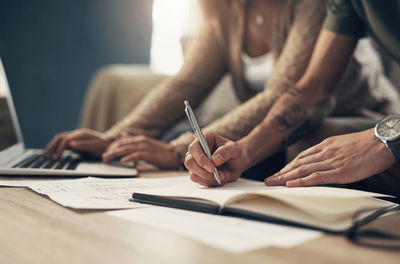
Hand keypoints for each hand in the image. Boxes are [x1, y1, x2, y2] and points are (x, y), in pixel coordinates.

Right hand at [44, 128, 111, 158]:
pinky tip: (52, 156)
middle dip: (51, 146)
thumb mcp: (96, 145)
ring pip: (59, 140)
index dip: (60, 148)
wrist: (111, 144)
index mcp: (81, 134)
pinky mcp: (75, 143)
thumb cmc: (105, 145)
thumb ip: (84, 144)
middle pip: (60, 138)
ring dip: (52, 147)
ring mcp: (75, 138)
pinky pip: (63, 145)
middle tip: (46, 156)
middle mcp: (77, 134)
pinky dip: (56, 149)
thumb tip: (70, 144)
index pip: (66, 139)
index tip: (56, 157)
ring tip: (45, 156)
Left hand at [102, 135, 180, 168]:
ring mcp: (145, 147)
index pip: (122, 141)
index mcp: (139, 139)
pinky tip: (123, 161)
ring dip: (115, 154)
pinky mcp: (149, 154)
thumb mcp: (145, 143)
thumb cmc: (159, 151)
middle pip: (122, 145)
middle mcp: (141, 141)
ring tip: (108, 159)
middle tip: (104, 158)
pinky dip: (129, 157)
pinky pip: (137, 155)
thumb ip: (133, 140)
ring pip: (126, 149)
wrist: (173, 155)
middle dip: (111, 151)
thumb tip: (123, 134)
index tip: (106, 153)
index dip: (112, 146)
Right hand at [184, 132, 248, 185]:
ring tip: (224, 175)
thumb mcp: (235, 150)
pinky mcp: (199, 174)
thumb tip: (214, 159)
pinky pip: (200, 182)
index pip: (194, 148)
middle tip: (218, 175)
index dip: (200, 158)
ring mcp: (197, 164)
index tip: (212, 168)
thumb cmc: (236, 153)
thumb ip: (226, 152)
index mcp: (204, 140)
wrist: (239, 163)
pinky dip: (212, 182)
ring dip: (209, 178)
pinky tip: (222, 178)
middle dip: (203, 172)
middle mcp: (198, 151)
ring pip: (193, 175)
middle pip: (189, 163)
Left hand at [266, 128, 395, 186]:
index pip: (301, 157)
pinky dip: (301, 181)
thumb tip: (321, 160)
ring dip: (285, 177)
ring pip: (302, 170)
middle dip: (281, 172)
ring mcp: (331, 162)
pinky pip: (316, 177)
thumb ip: (330, 151)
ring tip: (274, 183)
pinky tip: (290, 184)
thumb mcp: (342, 144)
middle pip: (297, 163)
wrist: (381, 142)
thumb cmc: (365, 144)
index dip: (288, 166)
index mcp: (325, 146)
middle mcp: (324, 153)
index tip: (279, 172)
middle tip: (269, 180)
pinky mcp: (339, 172)